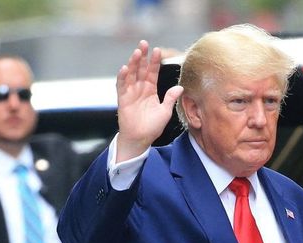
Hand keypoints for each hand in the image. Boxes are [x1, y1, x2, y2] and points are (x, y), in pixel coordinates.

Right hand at [115, 40, 183, 161]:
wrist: (140, 139)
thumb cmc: (152, 127)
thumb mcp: (165, 111)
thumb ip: (171, 98)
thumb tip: (180, 87)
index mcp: (150, 90)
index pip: (152, 72)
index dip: (155, 61)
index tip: (158, 50)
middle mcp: (140, 88)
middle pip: (140, 69)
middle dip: (143, 56)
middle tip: (144, 43)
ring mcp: (130, 92)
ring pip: (131, 74)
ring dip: (133, 63)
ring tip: (137, 52)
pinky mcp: (123, 99)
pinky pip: (121, 86)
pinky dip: (123, 77)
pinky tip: (125, 68)